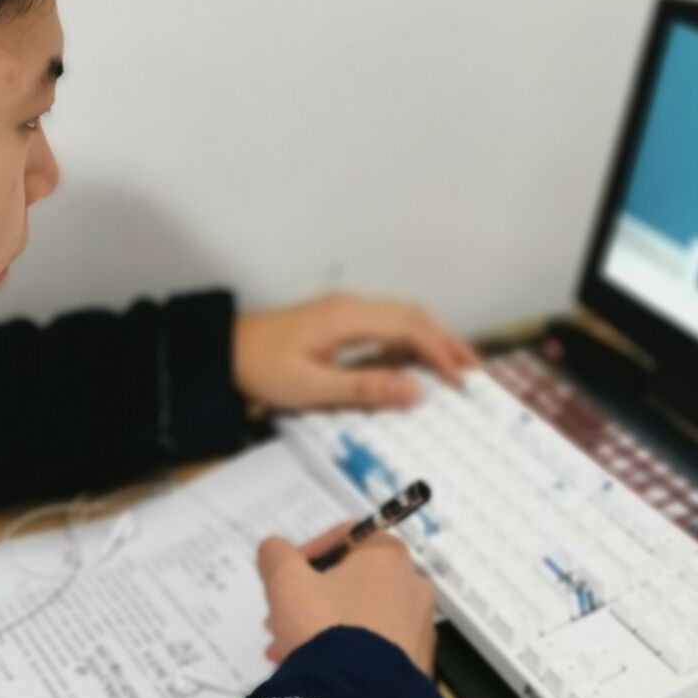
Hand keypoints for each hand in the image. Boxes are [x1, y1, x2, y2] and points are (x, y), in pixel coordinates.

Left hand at [232, 290, 477, 411]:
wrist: (223, 352)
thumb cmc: (263, 369)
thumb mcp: (312, 387)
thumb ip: (365, 388)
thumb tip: (415, 390)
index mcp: (349, 318)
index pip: (409, 328)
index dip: (440, 351)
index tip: (462, 378)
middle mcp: (353, 306)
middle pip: (412, 316)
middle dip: (446, 340)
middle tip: (473, 370)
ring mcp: (346, 311)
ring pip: (401, 317)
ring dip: (431, 338)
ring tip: (456, 364)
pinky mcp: (339, 321)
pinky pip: (385, 325)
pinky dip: (410, 340)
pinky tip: (418, 361)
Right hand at [257, 521, 437, 675]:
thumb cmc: (324, 626)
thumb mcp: (286, 582)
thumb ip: (277, 556)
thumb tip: (274, 549)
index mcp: (390, 555)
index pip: (344, 539)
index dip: (305, 555)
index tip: (281, 580)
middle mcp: (414, 586)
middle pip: (350, 583)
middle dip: (309, 600)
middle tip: (278, 622)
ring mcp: (420, 630)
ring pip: (360, 618)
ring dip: (321, 628)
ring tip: (286, 654)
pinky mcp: (417, 668)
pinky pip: (374, 650)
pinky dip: (346, 654)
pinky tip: (315, 673)